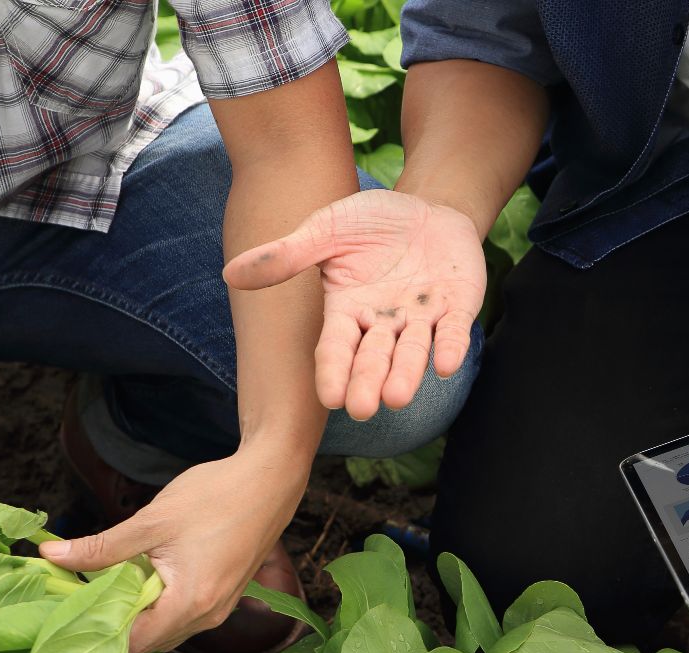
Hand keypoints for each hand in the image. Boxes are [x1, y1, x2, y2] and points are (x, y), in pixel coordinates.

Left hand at [39, 444, 308, 652]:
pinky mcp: (226, 594)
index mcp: (190, 604)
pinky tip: (143, 575)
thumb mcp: (151, 522)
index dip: (98, 634)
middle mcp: (209, 616)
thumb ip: (100, 547)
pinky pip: (184, 613)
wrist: (271, 479)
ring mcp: (221, 607)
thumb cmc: (216, 497)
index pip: (134, 644)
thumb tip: (49, 556)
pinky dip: (160, 603)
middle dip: (115, 625)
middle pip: (150, 641)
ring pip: (167, 627)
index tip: (68, 615)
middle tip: (78, 600)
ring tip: (107, 585)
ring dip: (139, 613)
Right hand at [223, 190, 486, 419]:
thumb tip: (231, 273)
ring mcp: (422, 318)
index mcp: (348, 311)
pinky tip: (446, 365)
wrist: (425, 207)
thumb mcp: (325, 231)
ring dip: (406, 374)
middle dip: (368, 382)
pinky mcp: (457, 307)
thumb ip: (288, 255)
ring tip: (397, 398)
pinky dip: (450, 346)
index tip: (330, 398)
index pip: (337, 348)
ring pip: (413, 353)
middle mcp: (384, 323)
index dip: (334, 371)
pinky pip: (454, 331)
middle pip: (374, 359)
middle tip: (361, 409)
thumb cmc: (370, 223)